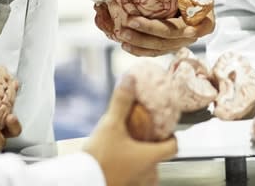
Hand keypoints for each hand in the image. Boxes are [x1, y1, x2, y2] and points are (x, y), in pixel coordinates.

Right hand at [84, 69, 177, 185]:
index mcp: (151, 157)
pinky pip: (134, 179)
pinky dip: (130, 170)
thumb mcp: (111, 125)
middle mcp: (148, 174)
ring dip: (141, 161)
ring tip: (128, 149)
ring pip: (147, 172)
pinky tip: (116, 162)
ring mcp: (136, 184)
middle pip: (159, 159)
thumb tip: (130, 80)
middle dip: (152, 148)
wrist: (80, 183)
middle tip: (142, 137)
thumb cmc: (100, 159)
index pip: (174, 147)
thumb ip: (122, 102)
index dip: (171, 137)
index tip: (164, 130)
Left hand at [95, 0, 215, 55]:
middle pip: (172, 37)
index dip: (196, 30)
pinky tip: (125, 44)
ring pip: (159, 47)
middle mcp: (191, 35)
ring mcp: (177, 43)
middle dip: (151, 31)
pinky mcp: (164, 46)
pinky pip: (152, 51)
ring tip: (123, 34)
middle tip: (132, 22)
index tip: (188, 31)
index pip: (203, 27)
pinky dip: (138, 48)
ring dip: (140, 42)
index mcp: (204, 19)